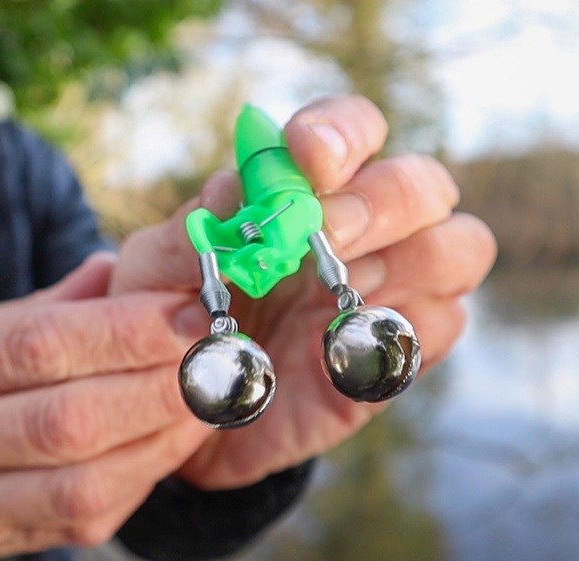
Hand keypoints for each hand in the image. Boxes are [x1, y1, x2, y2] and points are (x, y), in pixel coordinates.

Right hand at [0, 254, 213, 558]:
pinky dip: (142, 477)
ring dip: (160, 440)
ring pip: (80, 484)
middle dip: (155, 386)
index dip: (121, 330)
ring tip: (205, 400)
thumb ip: (46, 305)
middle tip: (214, 357)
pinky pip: (83, 519)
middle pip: (63, 420)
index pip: (33, 345)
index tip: (186, 311)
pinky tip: (172, 440)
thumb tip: (125, 269)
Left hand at [109, 95, 496, 489]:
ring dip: (410, 256)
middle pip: (422, 182)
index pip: (351, 130)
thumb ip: (192, 230)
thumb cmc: (166, 319)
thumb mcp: (155, 273)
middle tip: (325, 234)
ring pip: (460, 243)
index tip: (307, 158)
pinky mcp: (395, 354)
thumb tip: (235, 185)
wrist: (178, 410)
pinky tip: (347, 342)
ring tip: (340, 288)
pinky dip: (408, 327)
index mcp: (301, 191)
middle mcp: (359, 230)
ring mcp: (387, 290)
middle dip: (379, 200)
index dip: (340, 131)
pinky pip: (444, 324)